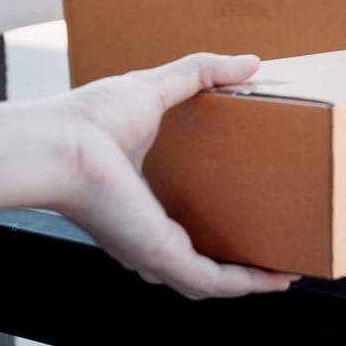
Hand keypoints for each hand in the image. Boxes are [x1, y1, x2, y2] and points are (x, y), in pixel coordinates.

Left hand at [50, 52, 301, 297]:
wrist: (61, 146)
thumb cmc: (86, 121)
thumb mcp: (154, 87)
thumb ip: (201, 73)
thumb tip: (248, 62)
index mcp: (138, 204)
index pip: (179, 229)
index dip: (214, 230)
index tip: (249, 218)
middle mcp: (143, 236)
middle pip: (197, 264)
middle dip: (237, 266)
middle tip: (274, 251)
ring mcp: (153, 250)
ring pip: (209, 281)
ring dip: (250, 281)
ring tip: (284, 273)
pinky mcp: (163, 254)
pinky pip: (214, 281)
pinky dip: (247, 283)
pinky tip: (276, 277)